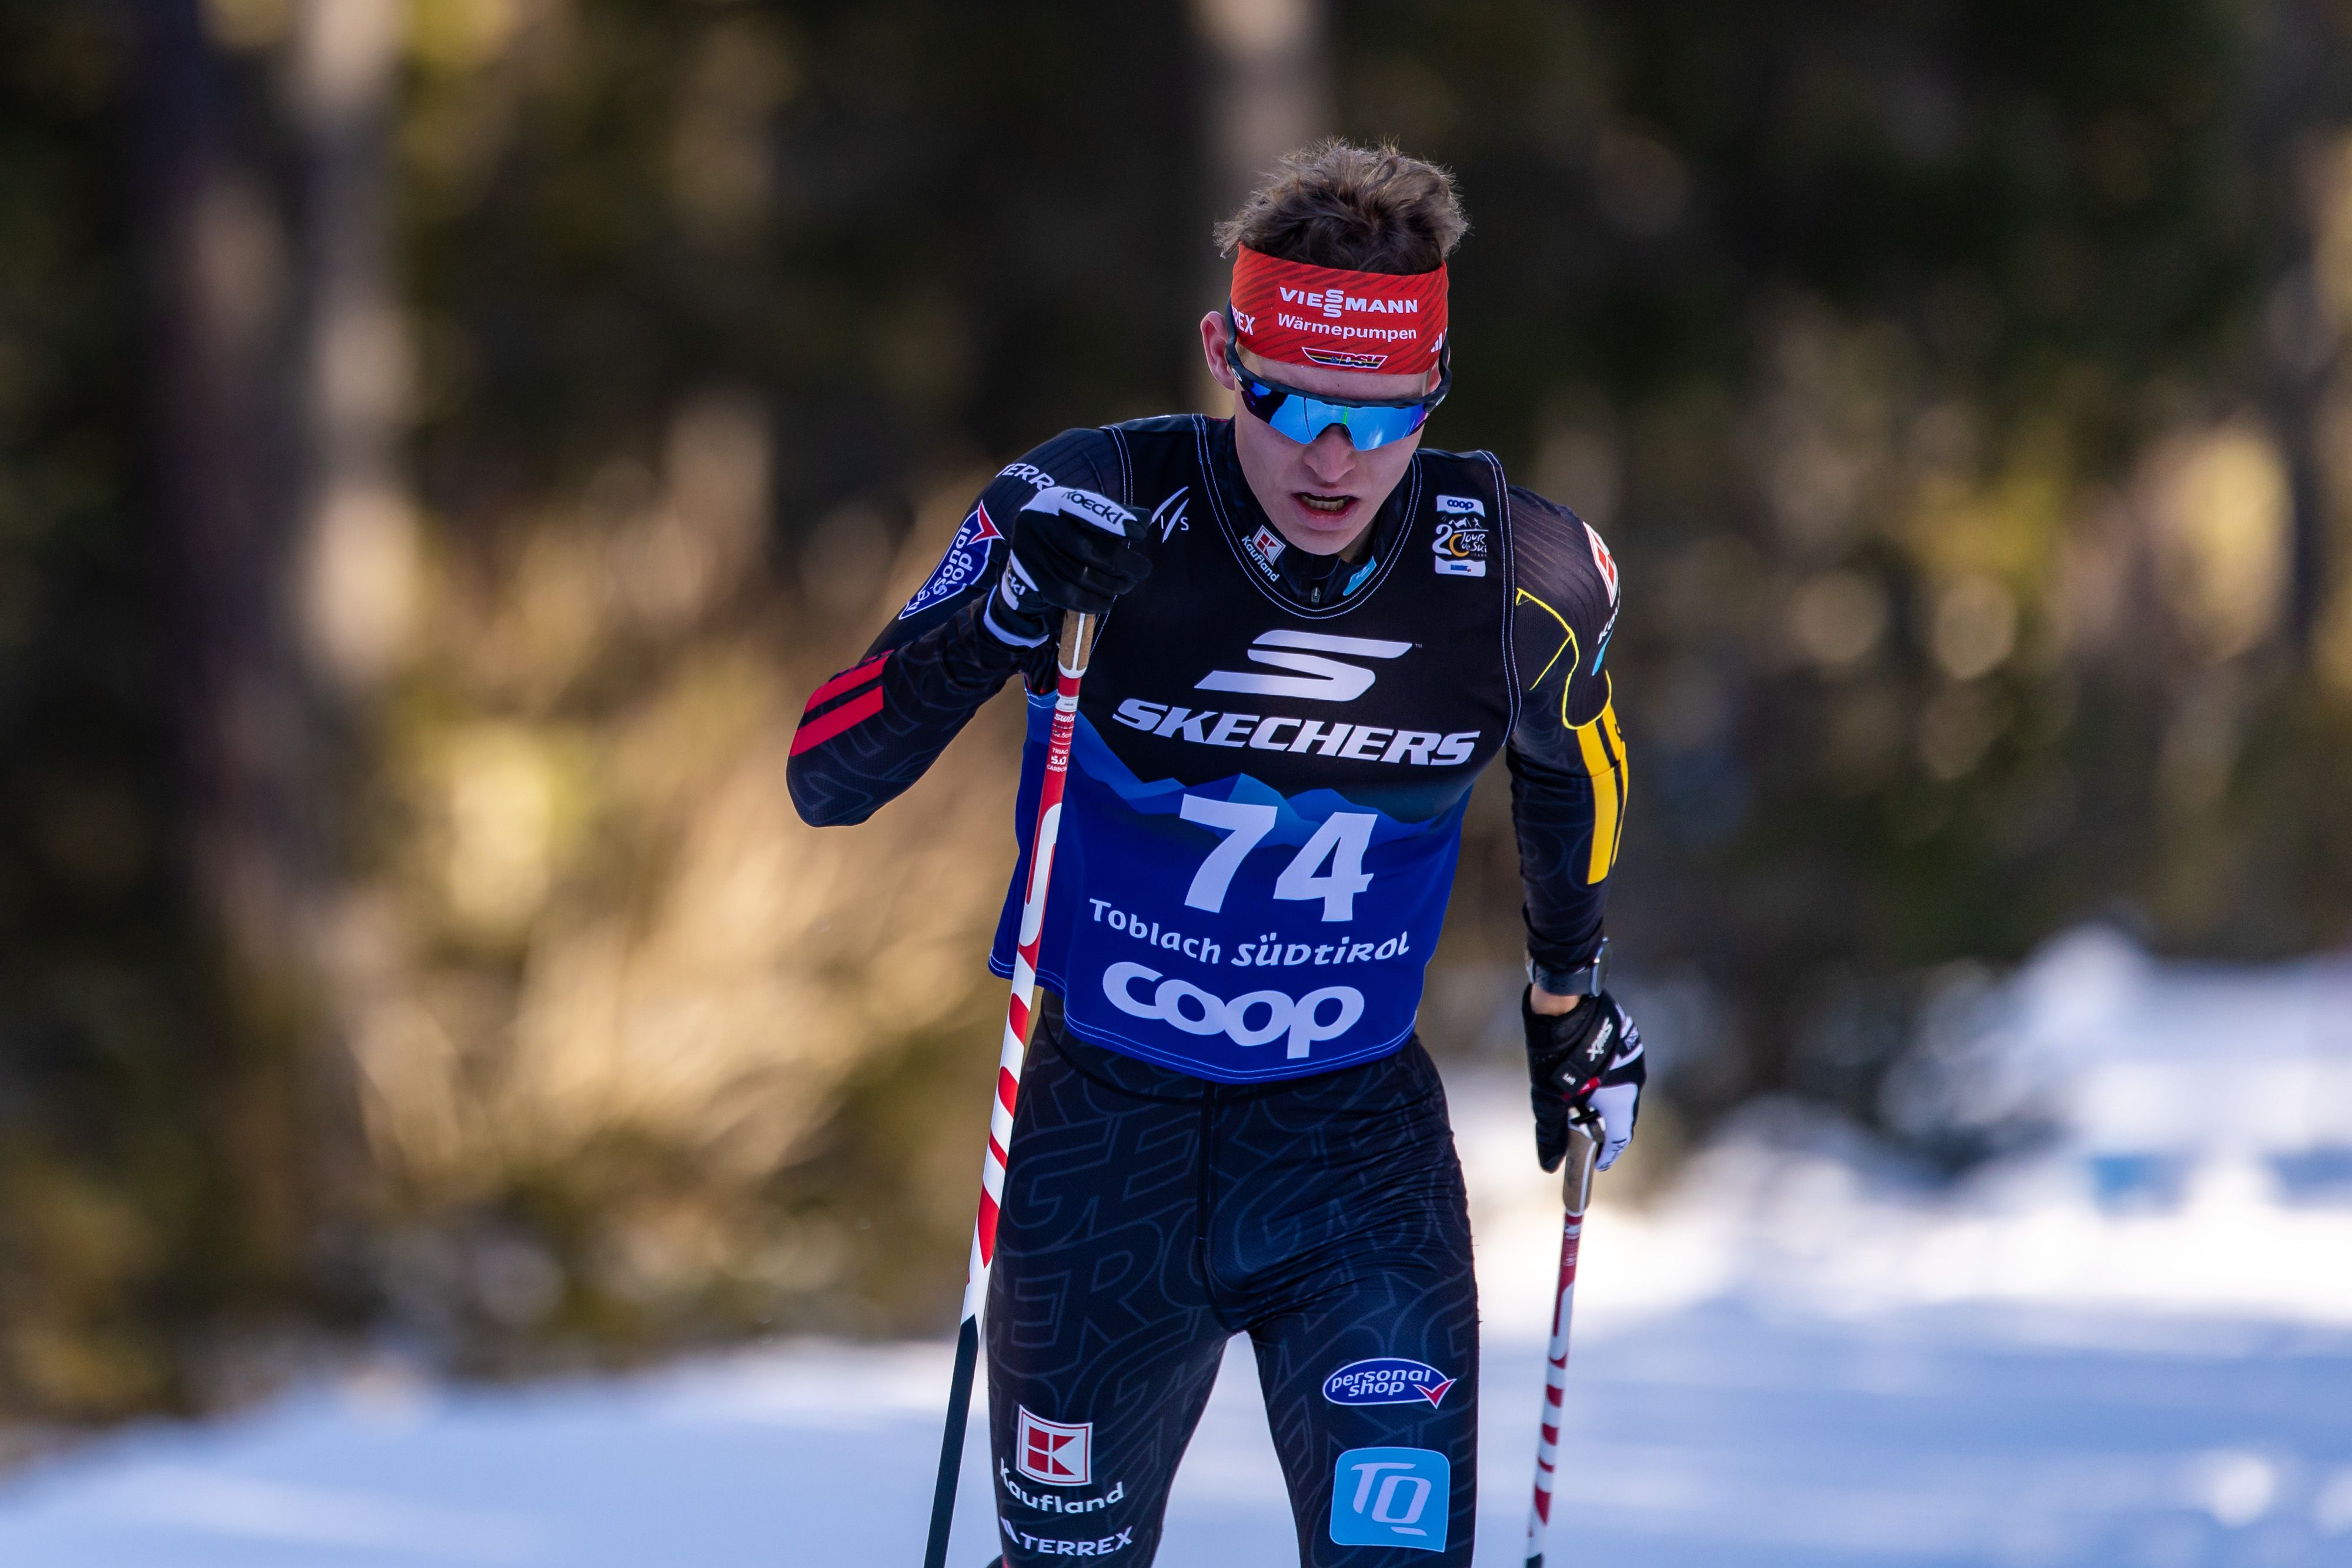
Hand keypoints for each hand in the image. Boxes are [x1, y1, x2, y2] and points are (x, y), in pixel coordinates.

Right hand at [982, 485, 1149, 645]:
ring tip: (1127, 584)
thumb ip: (1111, 513)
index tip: (1139, 533)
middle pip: (1086, 547)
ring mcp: (1033, 554)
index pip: (1082, 506)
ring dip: (1112, 585)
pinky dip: (1095, 602)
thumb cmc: (1067, 528)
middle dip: (1121, 563)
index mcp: (1053, 501)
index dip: (1111, 519)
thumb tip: (1143, 520)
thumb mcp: (1083, 513)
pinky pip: (1070, 597)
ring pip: (1081, 575)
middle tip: (1143, 570)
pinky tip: (1109, 600)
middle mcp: (1038, 524)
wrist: (1029, 551)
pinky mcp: (1035, 581)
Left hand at [1523, 986, 1644, 1172]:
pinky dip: (1607, 1081)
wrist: (1566, 1002)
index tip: (1597, 1165)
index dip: (1608, 1155)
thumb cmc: (1557, 1054)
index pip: (1619, 1138)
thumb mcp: (1549, 1100)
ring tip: (1585, 1108)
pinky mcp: (1627, 1039)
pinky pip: (1619, 1069)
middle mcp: (1634, 1080)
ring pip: (1622, 1091)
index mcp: (1620, 1100)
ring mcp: (1633, 1057)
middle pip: (1622, 1116)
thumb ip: (1551, 1134)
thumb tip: (1549, 1165)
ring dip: (1607, 1103)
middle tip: (1588, 1139)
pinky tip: (1589, 1078)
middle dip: (1606, 1130)